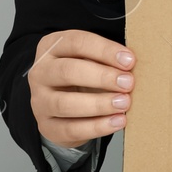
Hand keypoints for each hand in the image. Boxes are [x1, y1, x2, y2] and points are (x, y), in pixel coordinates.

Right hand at [28, 29, 135, 149]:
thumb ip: (106, 58)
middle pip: (67, 71)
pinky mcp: (46, 126)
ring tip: (124, 104)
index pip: (76, 43)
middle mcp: (40, 72)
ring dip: (99, 104)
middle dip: (102, 77)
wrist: (62, 106)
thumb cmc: (82, 75)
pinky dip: (97, 127)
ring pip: (65, 104)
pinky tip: (117, 121)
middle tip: (128, 83)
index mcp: (51, 47)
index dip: (104, 51)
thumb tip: (131, 64)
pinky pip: (70, 129)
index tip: (129, 61)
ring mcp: (39, 101)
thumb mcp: (90, 59)